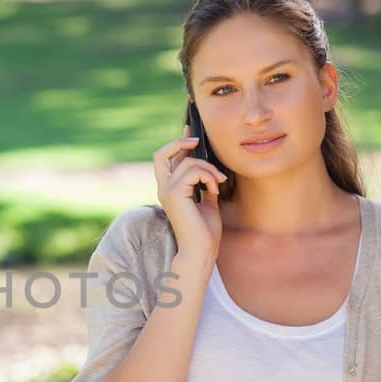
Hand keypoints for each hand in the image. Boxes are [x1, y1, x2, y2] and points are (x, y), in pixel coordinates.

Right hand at [153, 124, 225, 263]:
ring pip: (187, 162)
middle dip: (180, 141)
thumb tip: (210, 169)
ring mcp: (167, 191)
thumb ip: (204, 184)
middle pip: (162, 153)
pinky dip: (208, 176)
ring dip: (208, 168)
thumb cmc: (205, 231)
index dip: (178, 142)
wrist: (202, 250)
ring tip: (218, 182)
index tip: (192, 132)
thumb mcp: (207, 201)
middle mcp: (164, 188)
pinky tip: (214, 189)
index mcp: (170, 190)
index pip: (167, 159)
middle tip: (197, 140)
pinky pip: (193, 171)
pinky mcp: (175, 194)